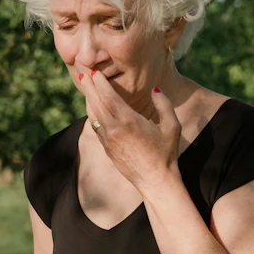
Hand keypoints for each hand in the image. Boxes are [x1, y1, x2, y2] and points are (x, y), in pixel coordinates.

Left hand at [77, 70, 180, 190]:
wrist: (155, 180)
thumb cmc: (166, 152)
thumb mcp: (172, 126)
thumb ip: (164, 105)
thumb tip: (155, 90)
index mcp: (129, 122)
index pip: (109, 97)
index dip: (100, 83)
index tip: (95, 72)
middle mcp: (115, 130)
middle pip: (96, 104)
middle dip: (88, 87)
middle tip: (82, 74)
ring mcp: (108, 140)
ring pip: (93, 116)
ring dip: (88, 100)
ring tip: (86, 87)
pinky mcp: (106, 149)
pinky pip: (96, 127)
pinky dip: (93, 114)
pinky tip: (93, 107)